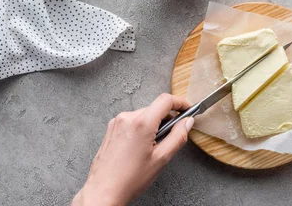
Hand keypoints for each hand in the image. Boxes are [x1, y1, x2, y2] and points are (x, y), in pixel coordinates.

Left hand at [72, 94, 194, 205]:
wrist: (104, 190)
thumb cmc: (130, 179)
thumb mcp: (161, 159)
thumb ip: (178, 137)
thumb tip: (187, 123)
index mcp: (141, 123)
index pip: (166, 100)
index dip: (180, 103)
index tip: (187, 109)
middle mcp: (127, 117)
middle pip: (154, 108)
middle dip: (167, 119)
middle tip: (171, 136)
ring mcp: (117, 122)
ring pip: (143, 115)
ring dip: (153, 124)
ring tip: (152, 147)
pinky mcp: (111, 128)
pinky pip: (132, 121)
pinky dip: (141, 128)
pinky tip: (140, 147)